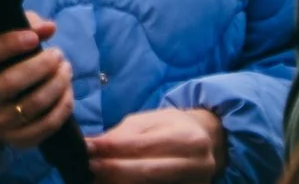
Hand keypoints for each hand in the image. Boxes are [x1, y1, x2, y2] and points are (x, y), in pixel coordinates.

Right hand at [0, 12, 72, 149]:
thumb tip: (49, 28)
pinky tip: (68, 92)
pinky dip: (62, 107)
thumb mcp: (2, 47)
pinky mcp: (17, 140)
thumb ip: (25, 28)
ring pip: (33, 104)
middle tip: (59, 55)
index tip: (34, 37)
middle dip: (42, 65)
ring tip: (66, 70)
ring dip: (57, 84)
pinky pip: (46, 125)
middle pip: (12, 81)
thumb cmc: (0, 70)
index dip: (10, 43)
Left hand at [86, 108, 226, 181]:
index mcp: (187, 138)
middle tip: (92, 167)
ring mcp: (196, 183)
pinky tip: (116, 183)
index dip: (113, 148)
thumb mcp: (150, 121)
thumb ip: (123, 134)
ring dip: (121, 183)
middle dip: (115, 170)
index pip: (144, 144)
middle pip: (148, 171)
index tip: (89, 148)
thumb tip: (93, 145)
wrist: (208, 140)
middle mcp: (196, 164)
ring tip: (99, 178)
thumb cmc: (173, 127)